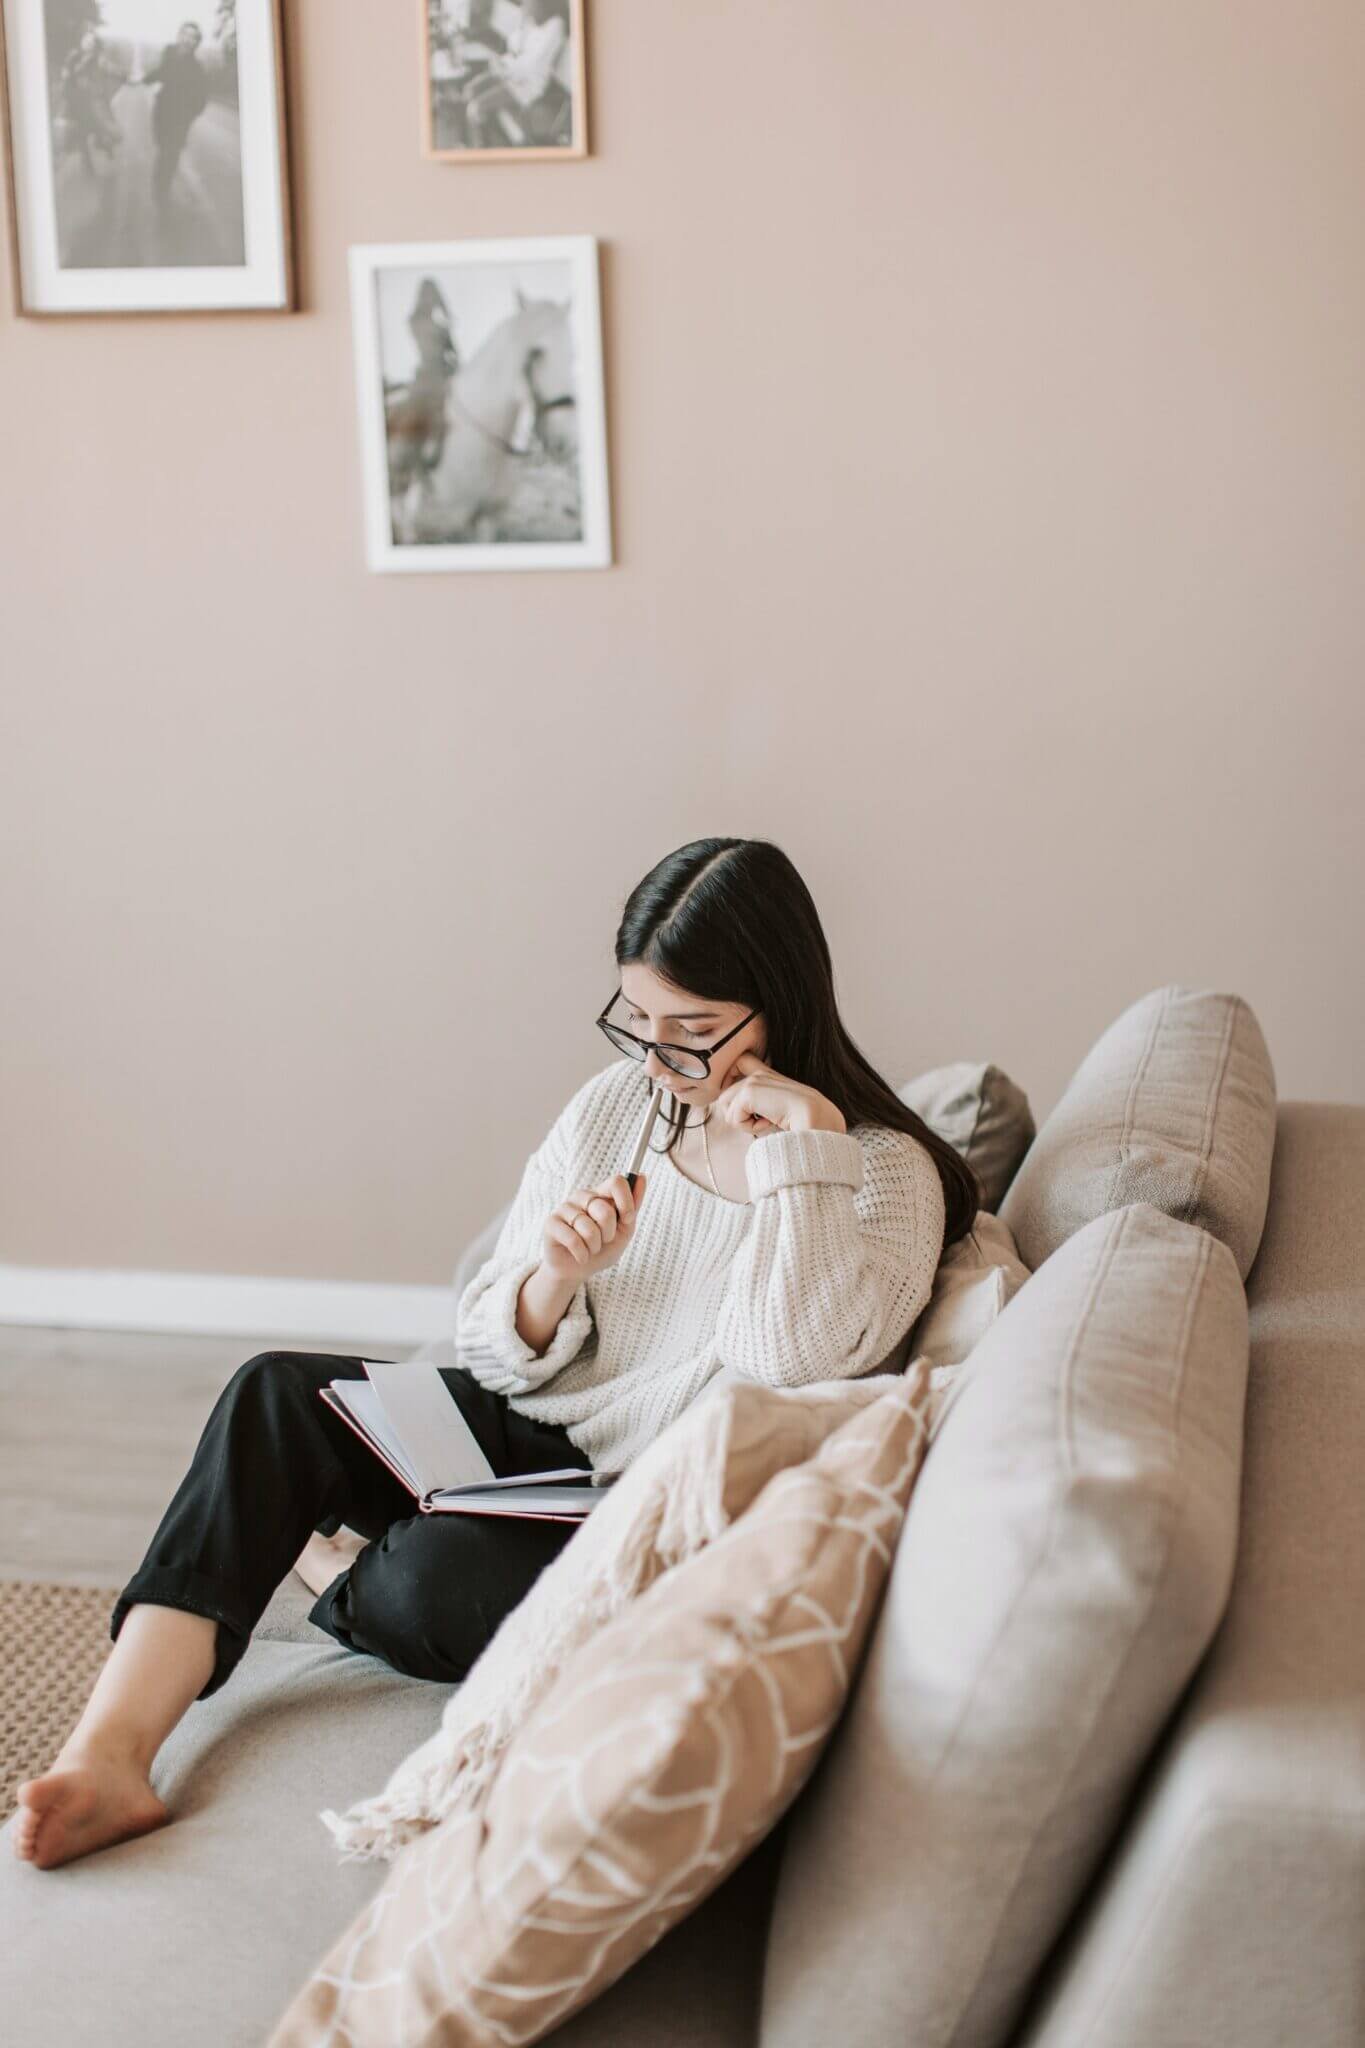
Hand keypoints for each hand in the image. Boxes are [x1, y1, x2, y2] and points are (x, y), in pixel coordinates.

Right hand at [541, 1173, 646, 1281]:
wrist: (578, 1270)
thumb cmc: (602, 1249)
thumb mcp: (624, 1230)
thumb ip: (633, 1206)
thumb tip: (643, 1176)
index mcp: (601, 1194)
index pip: (616, 1182)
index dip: (626, 1202)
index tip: (627, 1219)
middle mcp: (582, 1197)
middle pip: (605, 1209)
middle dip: (609, 1232)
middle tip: (603, 1240)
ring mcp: (564, 1208)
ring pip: (588, 1227)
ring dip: (594, 1246)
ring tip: (590, 1249)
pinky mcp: (551, 1223)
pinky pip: (573, 1239)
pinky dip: (582, 1254)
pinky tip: (580, 1256)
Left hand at [713, 1050, 846, 1137]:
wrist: (816, 1119)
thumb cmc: (802, 1121)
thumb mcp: (777, 1110)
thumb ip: (759, 1106)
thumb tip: (733, 1117)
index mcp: (768, 1075)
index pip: (741, 1062)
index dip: (730, 1078)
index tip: (741, 1101)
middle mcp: (759, 1073)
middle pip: (723, 1096)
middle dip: (737, 1115)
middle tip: (762, 1120)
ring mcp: (753, 1081)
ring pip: (725, 1108)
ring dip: (744, 1123)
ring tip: (766, 1121)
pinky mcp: (749, 1092)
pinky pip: (733, 1118)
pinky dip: (749, 1128)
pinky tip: (768, 1123)